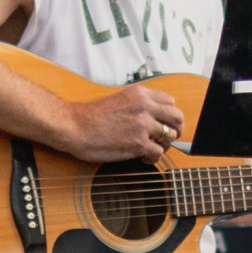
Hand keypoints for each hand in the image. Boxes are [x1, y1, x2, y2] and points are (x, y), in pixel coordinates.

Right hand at [58, 85, 183, 162]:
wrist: (73, 126)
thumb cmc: (91, 117)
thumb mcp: (119, 100)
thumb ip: (138, 105)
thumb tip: (153, 118)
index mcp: (140, 94)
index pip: (170, 102)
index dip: (169, 116)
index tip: (163, 124)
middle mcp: (145, 106)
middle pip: (177, 117)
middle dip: (175, 130)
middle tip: (164, 139)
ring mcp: (143, 124)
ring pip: (171, 136)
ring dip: (164, 145)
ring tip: (150, 149)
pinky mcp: (138, 142)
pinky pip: (158, 152)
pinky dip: (153, 158)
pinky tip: (142, 158)